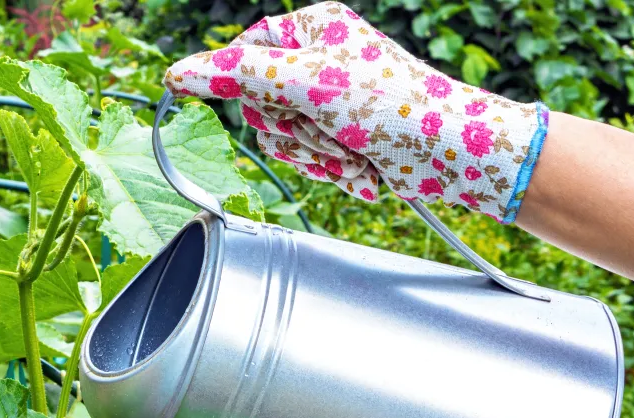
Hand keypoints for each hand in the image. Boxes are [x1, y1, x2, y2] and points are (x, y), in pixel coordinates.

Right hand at [164, 2, 547, 222]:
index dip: (252, 88)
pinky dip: (332, 171)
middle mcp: (322, 63)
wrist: (455, 156)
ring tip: (354, 153)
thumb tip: (177, 74)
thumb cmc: (395, 109)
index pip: (244, 54)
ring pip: (281, 139)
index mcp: (314, 30)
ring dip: (315, 157)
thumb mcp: (307, 84)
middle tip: (331, 129)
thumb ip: (237, 76)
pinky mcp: (344, 139)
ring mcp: (332, 103)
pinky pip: (307, 160)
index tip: (279, 104)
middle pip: (259, 104)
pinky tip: (363, 168)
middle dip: (295, 130)